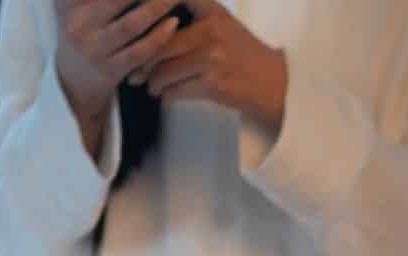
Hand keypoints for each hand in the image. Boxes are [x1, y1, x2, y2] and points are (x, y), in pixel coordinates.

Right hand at [53, 0, 188, 113]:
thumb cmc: (83, 28)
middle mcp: (77, 24)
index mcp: (68, 5)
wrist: (74, 79)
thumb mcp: (72, 3)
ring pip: (130, 25)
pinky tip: (173, 23)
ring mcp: (94, 49)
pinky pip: (140, 52)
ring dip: (156, 7)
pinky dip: (158, 37)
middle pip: (115, 0)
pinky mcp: (111, 70)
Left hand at [130, 0, 289, 137]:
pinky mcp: (213, 84)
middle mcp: (211, 30)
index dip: (148, 10)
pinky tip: (165, 94)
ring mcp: (212, 57)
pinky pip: (175, 89)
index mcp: (212, 10)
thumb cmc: (244, 55)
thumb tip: (152, 21)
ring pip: (164, 69)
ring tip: (148, 85)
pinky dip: (166, 94)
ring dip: (152, 81)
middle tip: (133, 70)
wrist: (275, 85)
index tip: (131, 23)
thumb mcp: (223, 24)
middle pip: (160, 43)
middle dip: (142, 60)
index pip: (172, 0)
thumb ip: (194, 17)